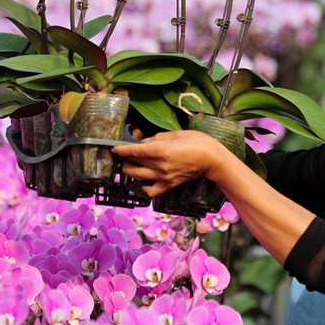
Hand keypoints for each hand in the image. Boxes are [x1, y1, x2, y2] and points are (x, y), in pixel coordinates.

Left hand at [113, 130, 230, 197]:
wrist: (211, 159)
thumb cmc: (196, 142)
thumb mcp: (175, 134)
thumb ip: (156, 138)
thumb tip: (142, 143)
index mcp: (161, 150)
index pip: (133, 151)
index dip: (121, 150)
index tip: (113, 148)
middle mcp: (159, 165)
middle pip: (133, 163)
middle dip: (124, 159)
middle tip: (123, 154)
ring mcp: (163, 177)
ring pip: (137, 177)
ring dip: (130, 171)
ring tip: (130, 166)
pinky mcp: (168, 185)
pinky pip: (150, 191)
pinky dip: (143, 188)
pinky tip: (142, 181)